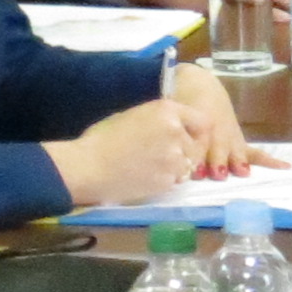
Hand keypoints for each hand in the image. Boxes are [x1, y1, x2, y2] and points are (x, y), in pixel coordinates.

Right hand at [44, 98, 196, 209]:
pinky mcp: (169, 180)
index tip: (187, 136)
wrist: (89, 166)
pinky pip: (175, 179)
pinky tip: (144, 175)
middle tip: (161, 154)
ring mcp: (175, 159)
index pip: (202, 121)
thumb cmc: (102, 137)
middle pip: (196, 145)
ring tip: (150, 165)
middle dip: (185, 150)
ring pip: (188, 165)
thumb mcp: (131, 116)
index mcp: (166, 111)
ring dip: (176, 166)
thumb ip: (158, 120)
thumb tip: (170, 127)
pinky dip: (165, 179)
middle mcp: (177, 132)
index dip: (196, 130)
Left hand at [159, 61, 260, 178]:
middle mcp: (213, 133)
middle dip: (213, 160)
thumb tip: (155, 148)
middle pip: (214, 149)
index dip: (192, 154)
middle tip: (214, 172)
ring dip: (234, 161)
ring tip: (239, 171)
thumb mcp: (168, 111)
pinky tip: (286, 168)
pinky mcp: (237, 140)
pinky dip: (270, 161)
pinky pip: (254, 152)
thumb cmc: (178, 104)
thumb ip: (163, 127)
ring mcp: (228, 137)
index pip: (194, 143)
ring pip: (233, 151)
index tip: (192, 167)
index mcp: (194, 126)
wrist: (198, 84)